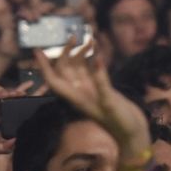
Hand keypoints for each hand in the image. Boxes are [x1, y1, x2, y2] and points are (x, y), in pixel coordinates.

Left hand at [34, 42, 149, 159]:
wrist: (133, 134)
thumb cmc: (121, 123)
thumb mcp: (110, 103)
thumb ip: (102, 81)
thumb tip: (96, 58)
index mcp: (76, 98)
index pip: (54, 80)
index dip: (44, 66)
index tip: (37, 50)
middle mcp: (80, 93)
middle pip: (64, 70)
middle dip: (65, 52)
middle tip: (73, 36)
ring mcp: (90, 90)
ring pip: (78, 68)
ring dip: (80, 53)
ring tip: (89, 38)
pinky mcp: (101, 88)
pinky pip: (92, 69)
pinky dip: (92, 58)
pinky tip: (96, 48)